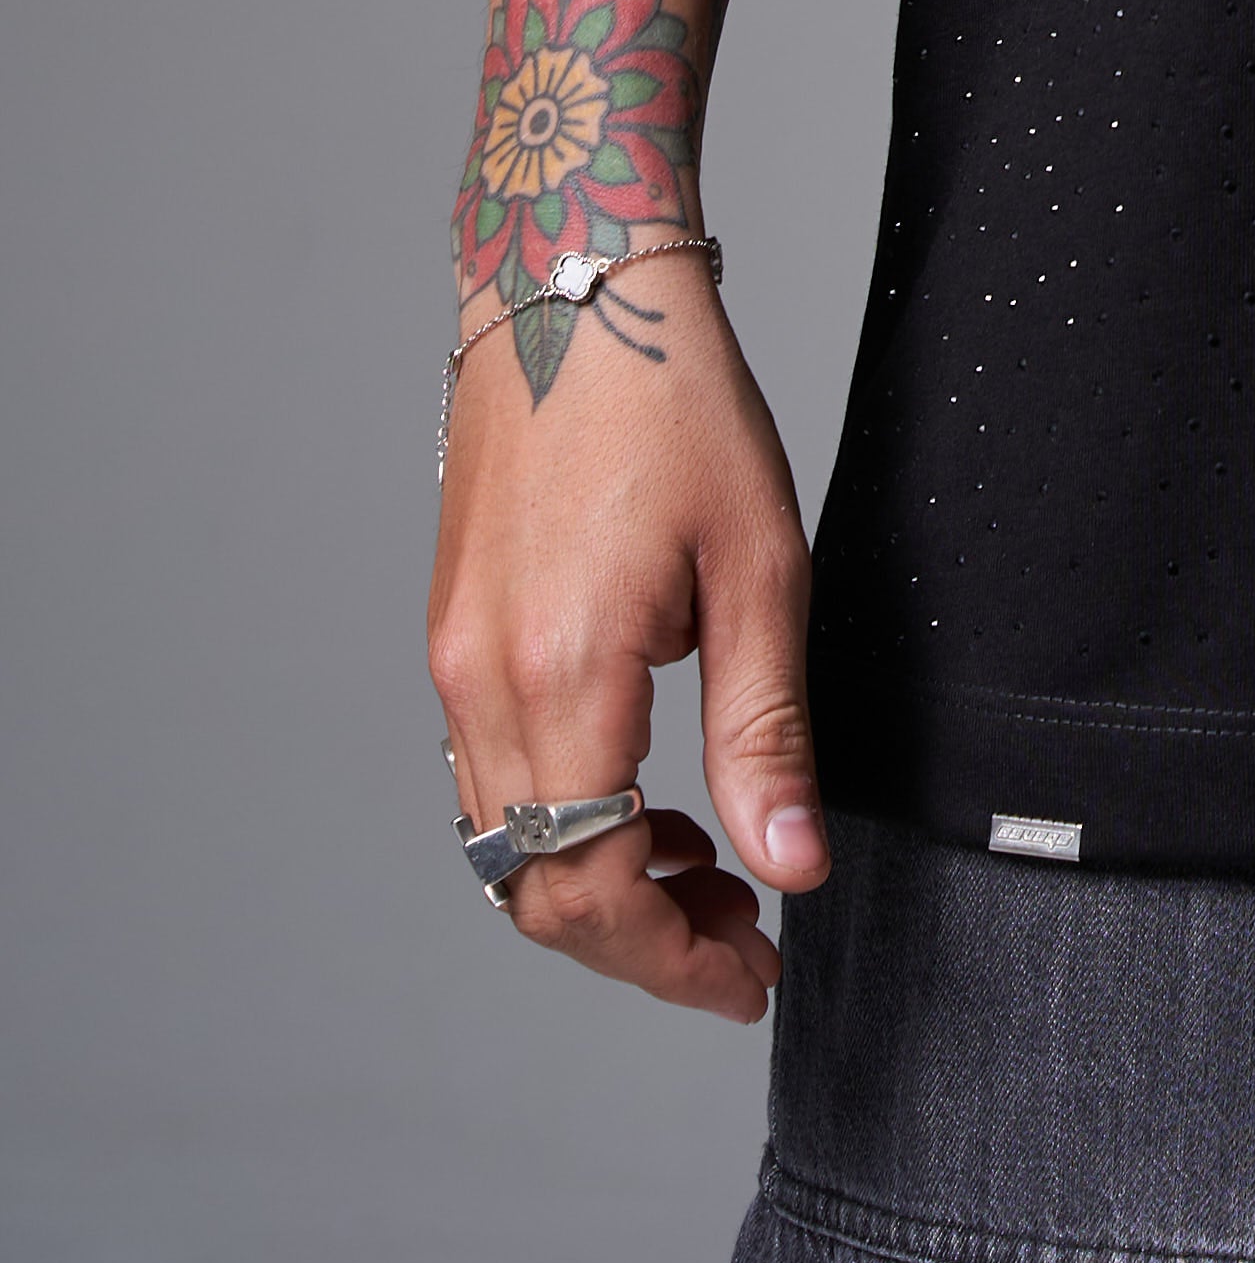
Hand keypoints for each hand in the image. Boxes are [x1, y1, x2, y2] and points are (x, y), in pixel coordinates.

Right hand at [426, 271, 825, 1022]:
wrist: (572, 287)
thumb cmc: (674, 401)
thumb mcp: (759, 565)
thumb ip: (767, 731)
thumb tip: (793, 866)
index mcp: (560, 675)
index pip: (594, 889)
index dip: (674, 960)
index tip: (754, 975)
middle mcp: (482, 685)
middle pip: (539, 891)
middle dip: (642, 942)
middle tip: (744, 937)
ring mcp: (454, 662)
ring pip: (507, 846)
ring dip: (599, 884)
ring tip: (707, 866)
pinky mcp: (453, 635)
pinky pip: (493, 780)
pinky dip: (563, 819)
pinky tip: (646, 793)